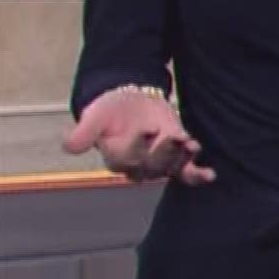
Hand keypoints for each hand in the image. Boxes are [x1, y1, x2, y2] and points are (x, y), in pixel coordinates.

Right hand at [63, 88, 215, 185]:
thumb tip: (68, 146)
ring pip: (170, 168)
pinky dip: (197, 176)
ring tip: (192, 144)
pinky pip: (186, 173)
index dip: (138, 146)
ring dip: (182, 159)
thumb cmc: (111, 110)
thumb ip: (83, 132)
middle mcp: (136, 165)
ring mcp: (157, 163)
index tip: (148, 128)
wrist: (131, 103)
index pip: (127, 158)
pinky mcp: (174, 157)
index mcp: (115, 157)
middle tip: (176, 136)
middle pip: (152, 166)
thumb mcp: (96, 115)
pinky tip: (210, 175)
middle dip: (165, 153)